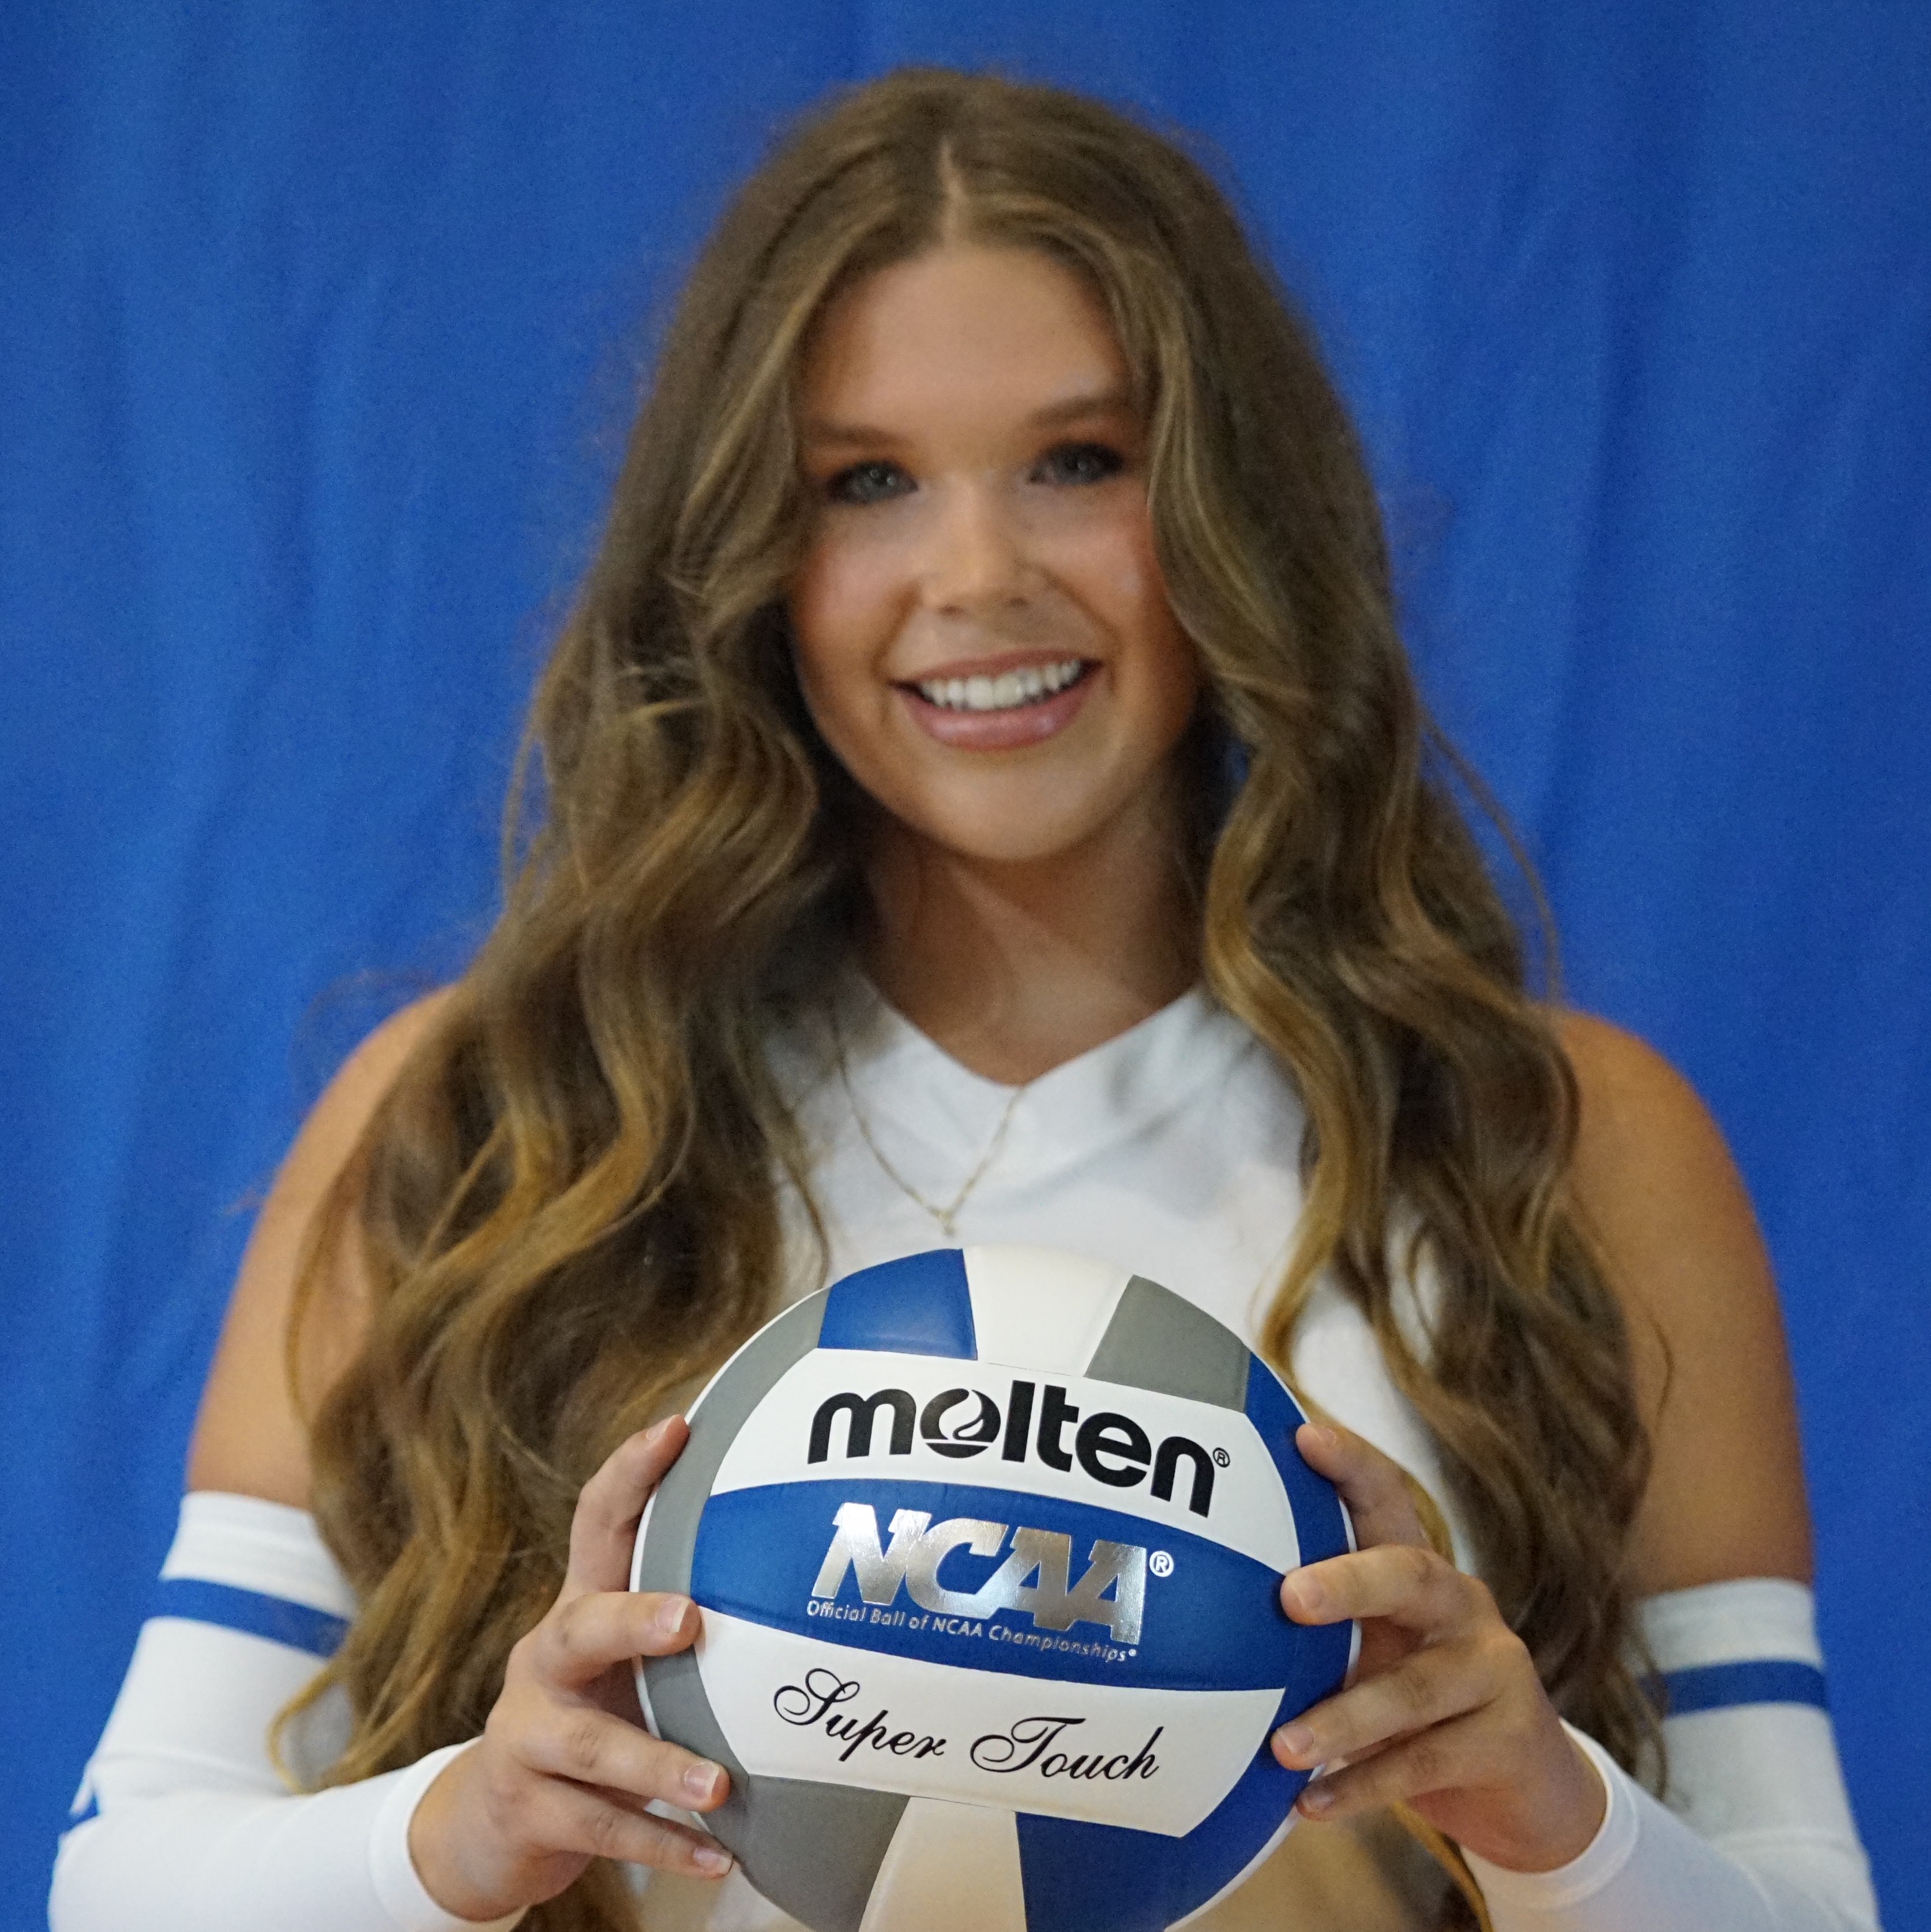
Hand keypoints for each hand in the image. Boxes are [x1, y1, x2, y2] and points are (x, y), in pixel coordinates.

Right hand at [408, 1418, 732, 1918]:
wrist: (489, 1821)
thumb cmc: (589, 1716)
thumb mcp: (623, 1661)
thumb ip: (686, 1621)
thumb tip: (807, 1579)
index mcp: (579, 1609)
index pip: (598, 1524)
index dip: (631, 1473)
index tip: (678, 1427)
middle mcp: (545, 1662)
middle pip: (578, 1626)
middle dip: (632, 1618)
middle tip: (691, 1621)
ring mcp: (527, 1736)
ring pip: (589, 1745)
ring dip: (657, 1763)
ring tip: (717, 1783)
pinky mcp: (527, 1807)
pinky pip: (597, 1827)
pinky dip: (661, 1845)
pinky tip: (715, 1855)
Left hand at [1270, 1422, 1605, 1872]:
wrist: (1529, 1789)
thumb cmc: (1420, 1705)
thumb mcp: (1376, 1655)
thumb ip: (1312, 1636)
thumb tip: (1194, 1621)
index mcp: (1420, 1572)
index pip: (1388, 1500)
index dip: (1351, 1465)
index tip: (1302, 1437)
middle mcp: (1460, 1606)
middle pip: (1410, 1574)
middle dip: (1349, 1581)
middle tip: (1289, 1598)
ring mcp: (1491, 1670)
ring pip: (1415, 1687)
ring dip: (1343, 1717)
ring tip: (1282, 1745)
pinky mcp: (1506, 1738)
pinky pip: (1425, 1763)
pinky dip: (1363, 1785)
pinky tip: (1311, 1803)